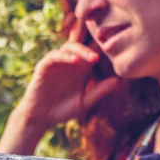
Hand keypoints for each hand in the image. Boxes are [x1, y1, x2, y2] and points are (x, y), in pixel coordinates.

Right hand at [0, 19, 119, 154]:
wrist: (40, 118)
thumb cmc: (62, 111)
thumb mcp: (85, 102)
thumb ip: (99, 91)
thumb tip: (119, 81)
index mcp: (82, 69)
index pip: (95, 51)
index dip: (105, 46)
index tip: (119, 47)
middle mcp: (70, 62)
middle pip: (84, 43)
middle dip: (95, 41)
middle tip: (108, 47)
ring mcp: (57, 63)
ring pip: (70, 47)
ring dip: (82, 50)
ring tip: (93, 58)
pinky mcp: (44, 66)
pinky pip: (54, 56)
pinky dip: (64, 56)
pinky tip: (74, 62)